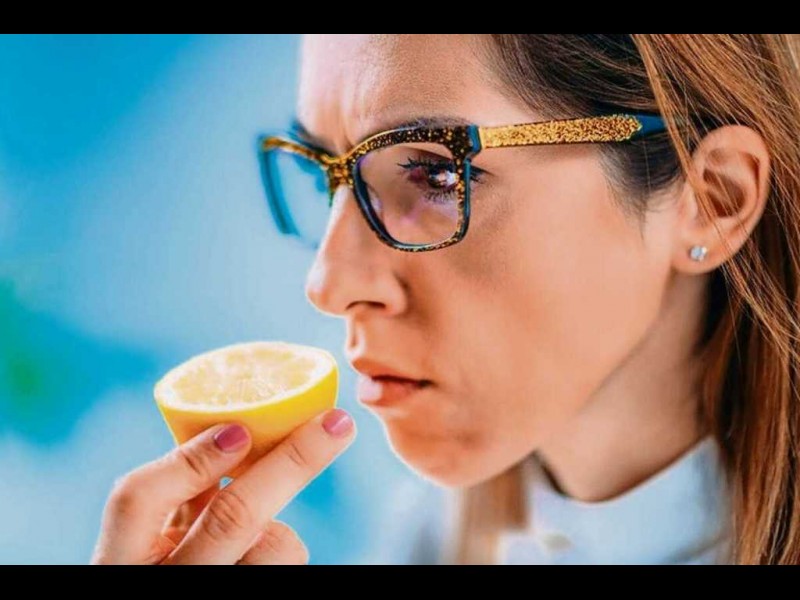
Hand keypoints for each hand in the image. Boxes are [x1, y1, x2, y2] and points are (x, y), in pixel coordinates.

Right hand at [91, 407, 355, 564]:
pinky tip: (253, 556)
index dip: (190, 459)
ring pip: (276, 544)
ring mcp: (215, 589)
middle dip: (293, 461)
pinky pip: (287, 559)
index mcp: (120, 558)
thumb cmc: (161, 564)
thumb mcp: (146, 539)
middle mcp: (165, 578)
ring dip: (277, 527)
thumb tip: (235, 432)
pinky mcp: (257, 594)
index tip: (240, 428)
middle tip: (337, 422)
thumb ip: (178, 495)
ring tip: (248, 540)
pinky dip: (278, 548)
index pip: (137, 498)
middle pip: (233, 515)